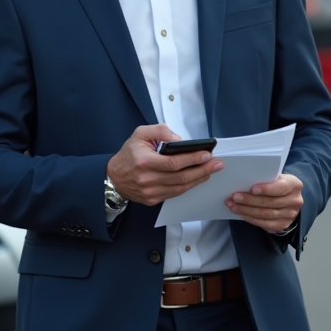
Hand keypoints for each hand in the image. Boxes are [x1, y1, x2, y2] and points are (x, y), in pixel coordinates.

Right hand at [107, 124, 223, 205]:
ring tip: (211, 170)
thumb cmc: (129, 154)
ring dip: (198, 179)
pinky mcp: (153, 200)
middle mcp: (147, 179)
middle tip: (216, 164)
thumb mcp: (140, 133)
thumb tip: (181, 141)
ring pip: (180, 188)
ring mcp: (150, 192)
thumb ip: (160, 131)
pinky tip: (197, 178)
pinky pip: (175, 193)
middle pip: (180, 177)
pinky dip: (188, 186)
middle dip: (202, 170)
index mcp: (144, 162)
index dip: (192, 159)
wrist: (114, 177)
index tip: (206, 154)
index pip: (173, 163)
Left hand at [226, 173, 302, 232]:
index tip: (252, 189)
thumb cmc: (277, 184)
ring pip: (264, 214)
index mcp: (294, 185)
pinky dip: (250, 218)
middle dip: (249, 200)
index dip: (266, 189)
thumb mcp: (277, 178)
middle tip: (234, 197)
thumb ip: (267, 178)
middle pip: (269, 202)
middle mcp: (294, 201)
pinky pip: (263, 223)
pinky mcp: (282, 225)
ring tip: (233, 205)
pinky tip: (241, 213)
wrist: (288, 199)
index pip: (280, 187)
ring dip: (246, 210)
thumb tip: (245, 180)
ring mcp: (289, 215)